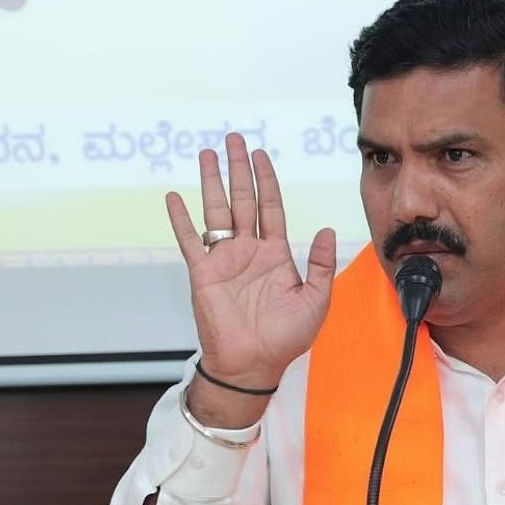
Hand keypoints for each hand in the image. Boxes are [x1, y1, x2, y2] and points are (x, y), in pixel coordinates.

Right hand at [166, 133, 335, 425]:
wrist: (255, 365)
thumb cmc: (287, 338)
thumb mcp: (317, 299)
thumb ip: (322, 264)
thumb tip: (329, 230)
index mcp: (277, 254)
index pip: (271, 207)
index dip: (266, 180)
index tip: (260, 155)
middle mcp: (249, 251)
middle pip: (243, 200)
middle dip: (238, 169)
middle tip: (233, 139)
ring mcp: (225, 260)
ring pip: (217, 212)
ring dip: (212, 182)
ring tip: (207, 154)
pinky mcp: (204, 274)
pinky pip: (190, 241)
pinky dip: (182, 219)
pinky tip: (175, 196)